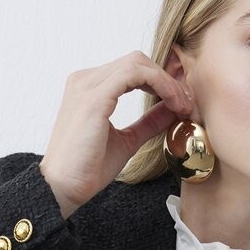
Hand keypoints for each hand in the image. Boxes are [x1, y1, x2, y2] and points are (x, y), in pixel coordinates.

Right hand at [39, 51, 191, 219]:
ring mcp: (87, 85)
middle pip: (137, 61)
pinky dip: (159, 84)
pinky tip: (172, 103)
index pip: (132, 69)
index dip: (161, 80)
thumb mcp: (127, 140)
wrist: (63, 188)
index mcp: (89, 88)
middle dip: (167, 78)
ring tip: (182, 105)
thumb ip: (148, 122)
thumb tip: (172, 109)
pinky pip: (135, 74)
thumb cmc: (87, 169)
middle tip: (186, 102)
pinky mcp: (94, 97)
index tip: (182, 101)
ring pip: (138, 63)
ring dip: (166, 82)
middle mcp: (85, 80)